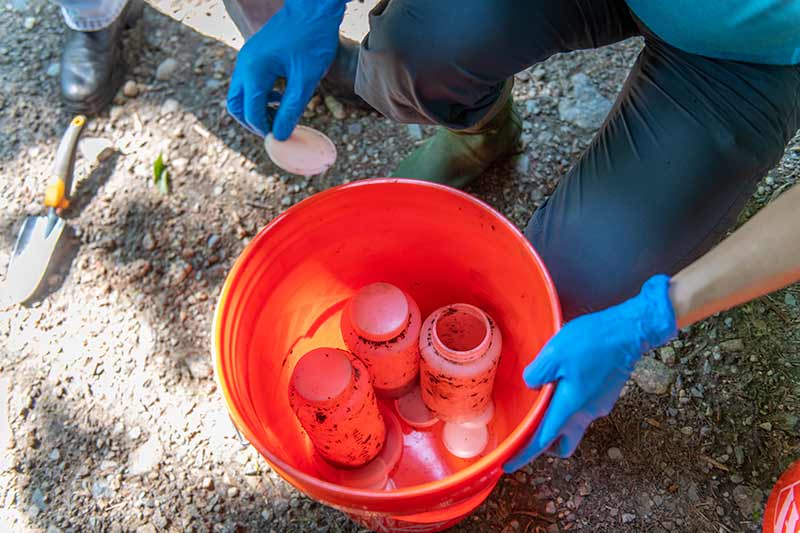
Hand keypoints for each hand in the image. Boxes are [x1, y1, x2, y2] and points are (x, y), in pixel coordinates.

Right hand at [226, 0, 345, 138]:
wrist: (313, 8)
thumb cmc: (313, 41)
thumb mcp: (306, 80)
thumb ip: (291, 109)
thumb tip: (280, 136)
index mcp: (254, 71)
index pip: (251, 113)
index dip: (266, 130)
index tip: (283, 139)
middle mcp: (244, 64)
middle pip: (236, 106)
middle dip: (254, 123)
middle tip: (277, 131)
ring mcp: (246, 58)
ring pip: (240, 95)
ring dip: (256, 109)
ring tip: (280, 115)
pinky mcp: (253, 55)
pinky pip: (247, 83)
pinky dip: (259, 96)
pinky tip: (280, 97)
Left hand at [504, 275, 676, 471]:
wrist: (630, 332)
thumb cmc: (591, 342)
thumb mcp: (553, 354)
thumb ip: (536, 374)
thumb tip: (532, 385)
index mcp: (569, 408)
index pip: (542, 441)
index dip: (524, 454)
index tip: (509, 465)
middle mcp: (585, 414)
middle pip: (562, 443)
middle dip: (545, 444)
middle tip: (530, 432)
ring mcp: (599, 406)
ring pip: (574, 425)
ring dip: (558, 421)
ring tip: (544, 400)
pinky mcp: (606, 396)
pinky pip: (583, 409)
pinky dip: (570, 405)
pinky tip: (563, 383)